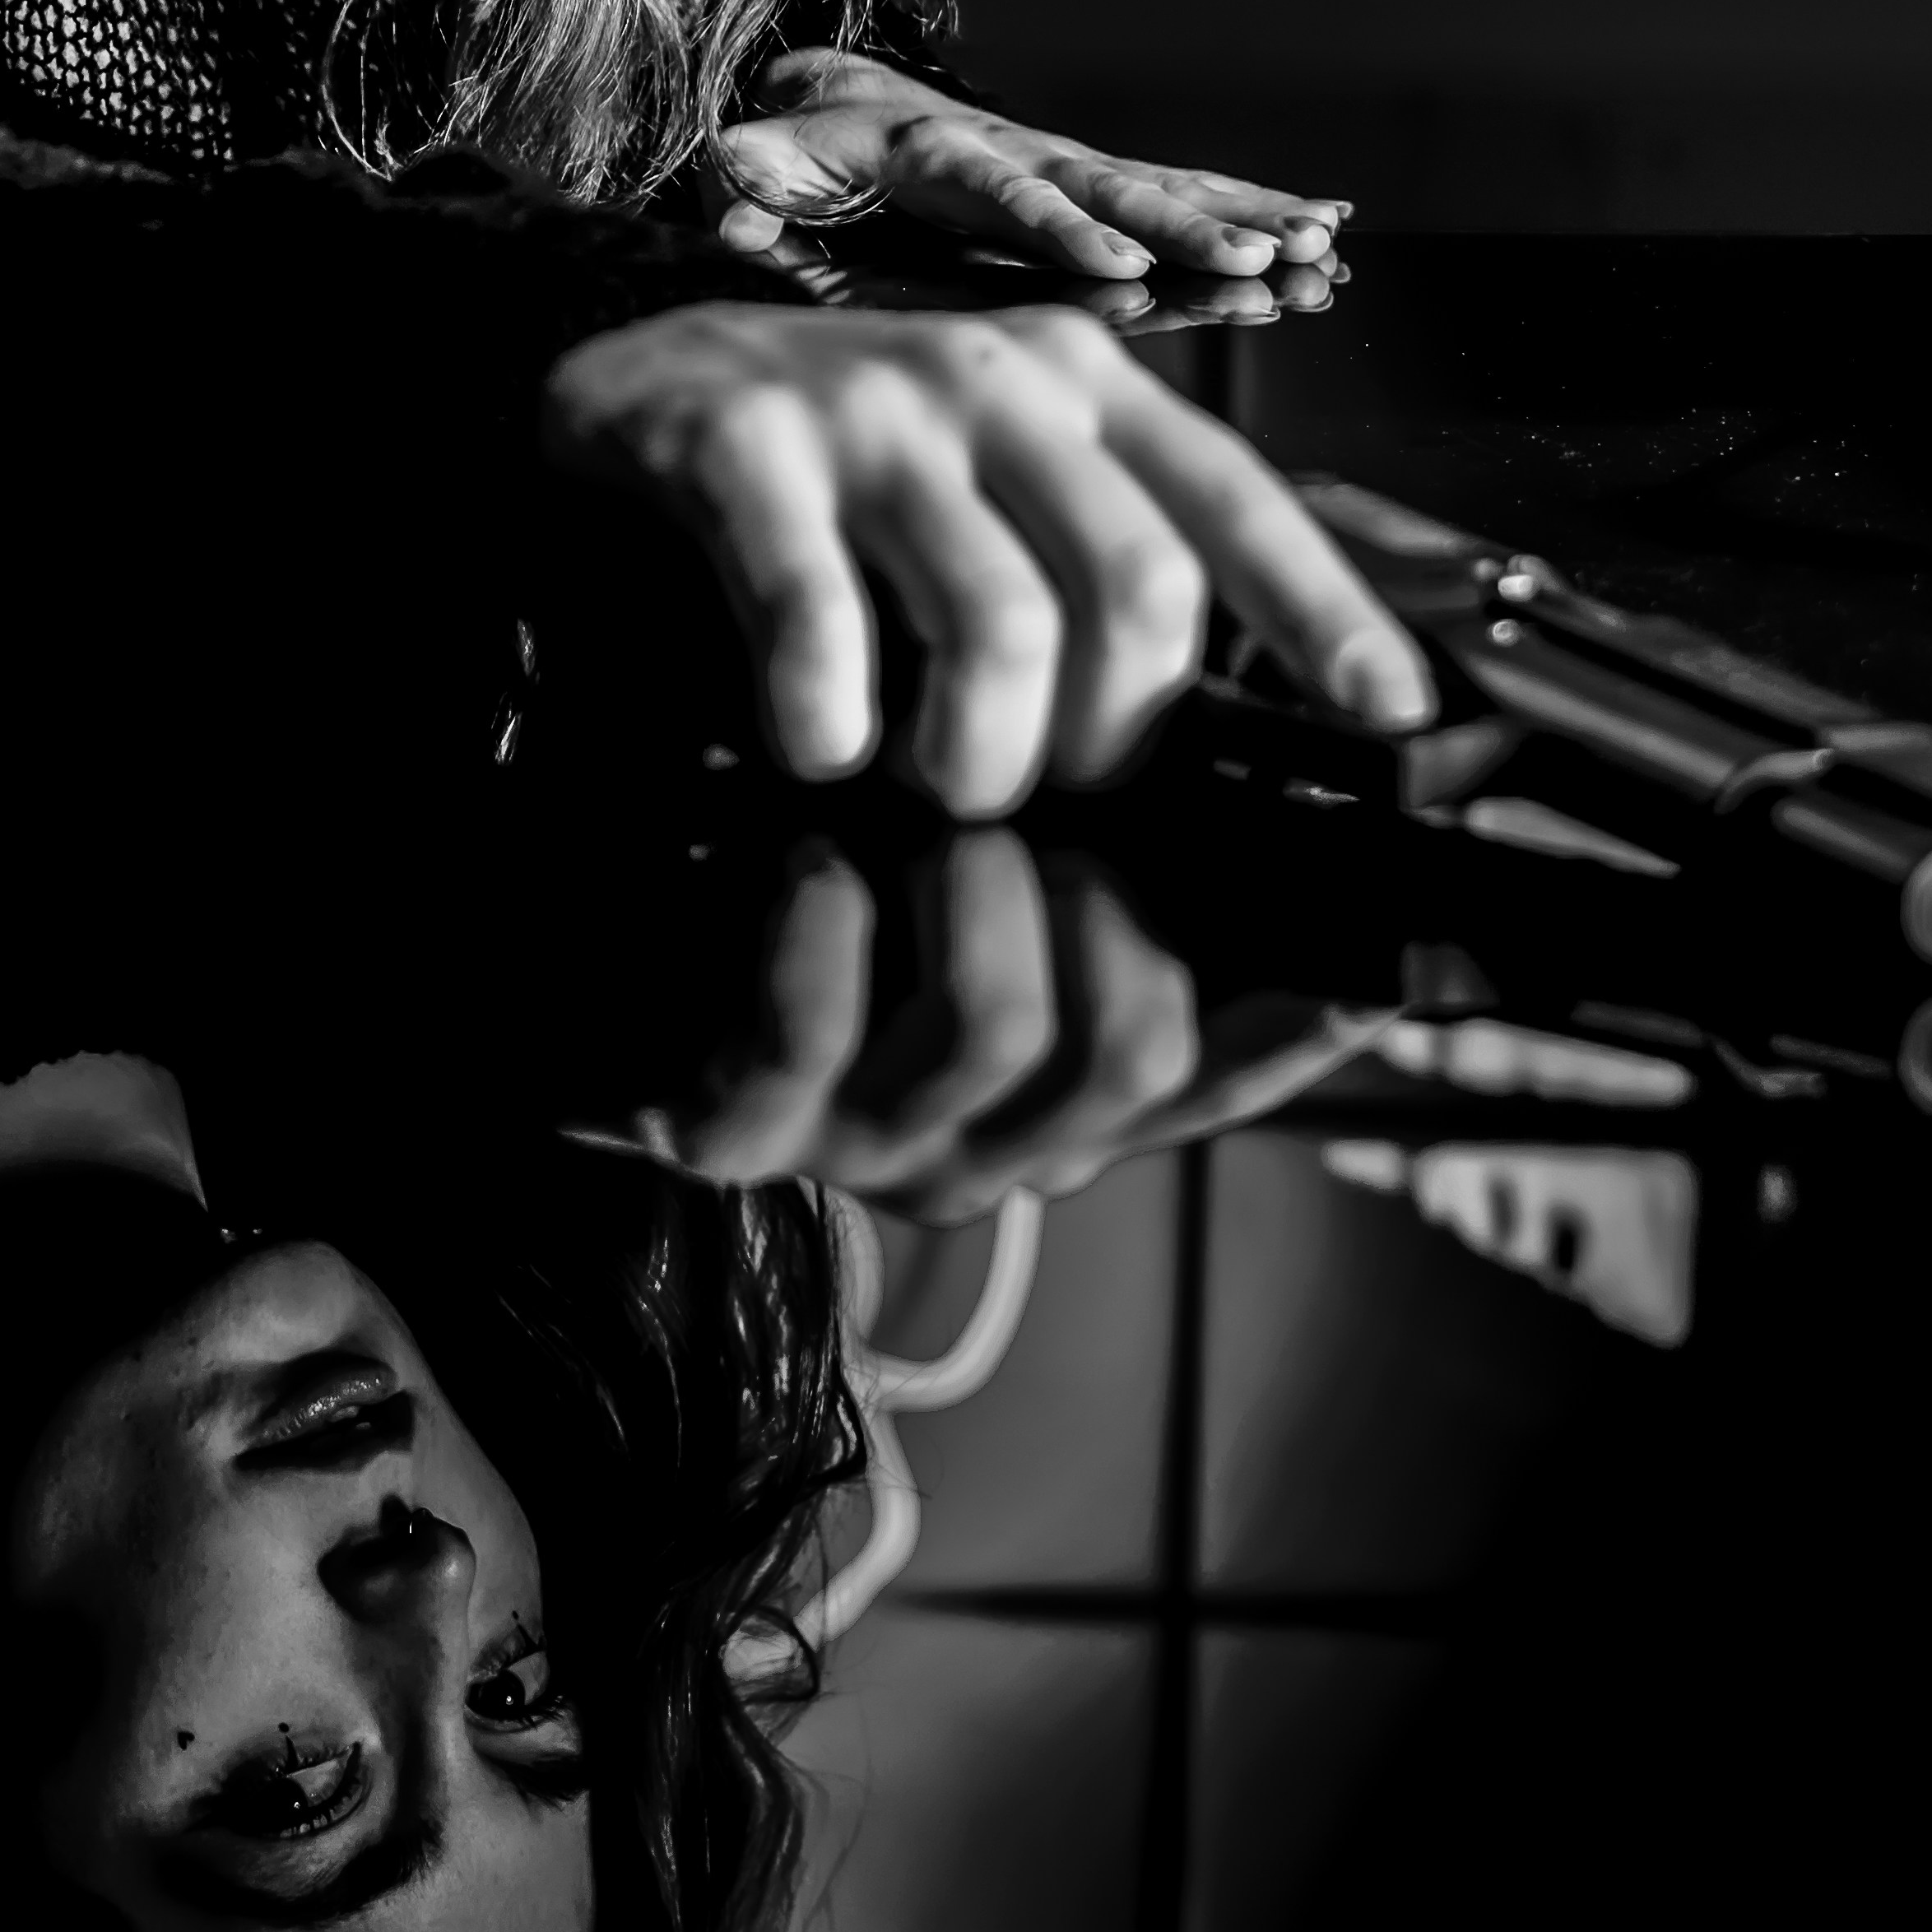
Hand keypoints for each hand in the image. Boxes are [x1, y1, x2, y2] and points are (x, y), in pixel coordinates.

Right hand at [539, 297, 1438, 814]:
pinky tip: (815, 749)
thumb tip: (1229, 722)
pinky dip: (829, 716)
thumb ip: (1101, 555)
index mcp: (1080, 383)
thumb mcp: (996, 477)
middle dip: (1111, 740)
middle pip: (1139, 588)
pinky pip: (820, 615)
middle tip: (1041, 798)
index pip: (1235, 499)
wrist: (623, 374)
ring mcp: (868, 399)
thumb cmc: (842, 467)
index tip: (1389, 715)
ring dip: (980, 757)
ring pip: (1003, 623)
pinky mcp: (740, 440)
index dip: (1322, 612)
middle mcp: (995, 373)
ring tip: (931, 791)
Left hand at [608, 834, 1376, 1226]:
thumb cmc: (782, 879)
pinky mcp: (729, 1128)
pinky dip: (821, 924)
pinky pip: (814, 1031)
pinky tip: (805, 859)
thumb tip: (1259, 783)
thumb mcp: (969, 864)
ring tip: (930, 814)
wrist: (563, 956)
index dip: (1301, 1023)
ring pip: (997, 1029)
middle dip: (1112, 906)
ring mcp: (855, 1147)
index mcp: (1056, 1093)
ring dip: (976, 890)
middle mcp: (978, 1143)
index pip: (1224, 1075)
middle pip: (1131, 1051)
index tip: (1367, 951)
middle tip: (1057, 806)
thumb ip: (1109, 855)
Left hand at [710, 54, 1348, 289]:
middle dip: (1186, 227)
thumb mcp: (771, 157)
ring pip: (1170, 189)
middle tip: (1256, 260)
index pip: (1011, 192)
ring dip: (1245, 218)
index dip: (1064, 228)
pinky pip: (1189, 198)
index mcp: (947, 151)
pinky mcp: (1103, 190)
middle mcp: (1025, 151)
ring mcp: (1073, 167)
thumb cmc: (811, 150)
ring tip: (1318, 246)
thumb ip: (753, 174)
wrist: (851, 107)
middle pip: (1114, 187)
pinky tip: (1328, 233)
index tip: (1118, 266)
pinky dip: (1257, 210)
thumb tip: (728, 195)